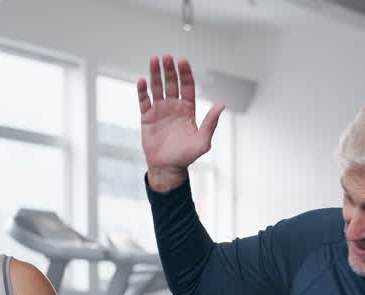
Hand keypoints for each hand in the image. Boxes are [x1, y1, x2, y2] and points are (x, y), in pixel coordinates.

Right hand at [138, 54, 224, 190]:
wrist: (168, 168)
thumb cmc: (186, 156)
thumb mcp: (203, 141)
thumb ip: (211, 123)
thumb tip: (221, 106)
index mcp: (188, 109)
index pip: (187, 86)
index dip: (185, 73)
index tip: (182, 61)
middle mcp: (174, 106)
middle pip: (171, 83)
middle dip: (169, 69)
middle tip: (167, 57)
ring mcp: (160, 110)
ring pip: (157, 88)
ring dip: (155, 74)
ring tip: (154, 60)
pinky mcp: (147, 117)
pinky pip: (144, 101)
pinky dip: (142, 91)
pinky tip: (142, 81)